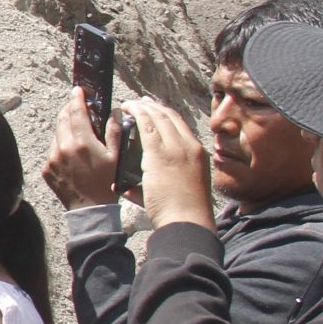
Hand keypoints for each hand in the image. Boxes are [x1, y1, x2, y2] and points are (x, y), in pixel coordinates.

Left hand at [43, 89, 122, 208]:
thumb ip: (114, 132)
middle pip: (63, 120)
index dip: (77, 98)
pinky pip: (52, 150)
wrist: (90, 210)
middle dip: (69, 109)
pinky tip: (72, 152)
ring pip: (57, 134)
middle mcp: (64, 148)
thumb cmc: (107, 185)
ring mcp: (52, 159)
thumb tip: (114, 112)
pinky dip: (61, 146)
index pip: (76, 112)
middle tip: (77, 105)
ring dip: (65, 128)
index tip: (78, 90)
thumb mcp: (117, 157)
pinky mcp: (46, 169)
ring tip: (78, 131)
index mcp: (82, 143)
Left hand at [125, 100, 215, 231]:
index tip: (153, 109)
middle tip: (140, 101)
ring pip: (159, 118)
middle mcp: (190, 146)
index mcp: (197, 153)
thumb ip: (155, 182)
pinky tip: (127, 109)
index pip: (180, 125)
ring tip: (130, 103)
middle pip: (170, 117)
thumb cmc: (181, 212)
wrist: (186, 221)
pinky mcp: (161, 154)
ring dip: (143, 107)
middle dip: (154, 106)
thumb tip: (126, 184)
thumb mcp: (178, 188)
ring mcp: (177, 149)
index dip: (165, 114)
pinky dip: (137, 114)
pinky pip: (147, 127)